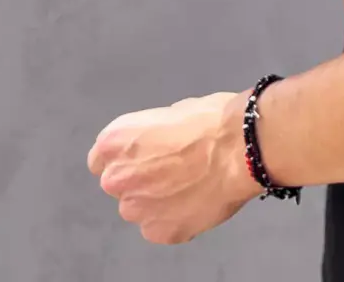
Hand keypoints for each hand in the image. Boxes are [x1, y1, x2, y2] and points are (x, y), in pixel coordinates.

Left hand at [87, 90, 258, 244]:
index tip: (145, 154)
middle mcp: (118, 179)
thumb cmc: (213, 120)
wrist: (243, 147)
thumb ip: (153, 136)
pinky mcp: (161, 232)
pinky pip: (162, 227)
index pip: (101, 158)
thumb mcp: (174, 112)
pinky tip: (199, 200)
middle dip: (142, 178)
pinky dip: (177, 217)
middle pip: (121, 184)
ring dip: (157, 200)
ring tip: (192, 185)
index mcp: (116, 142)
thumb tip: (159, 145)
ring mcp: (138, 210)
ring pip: (141, 208)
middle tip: (175, 168)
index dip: (127, 155)